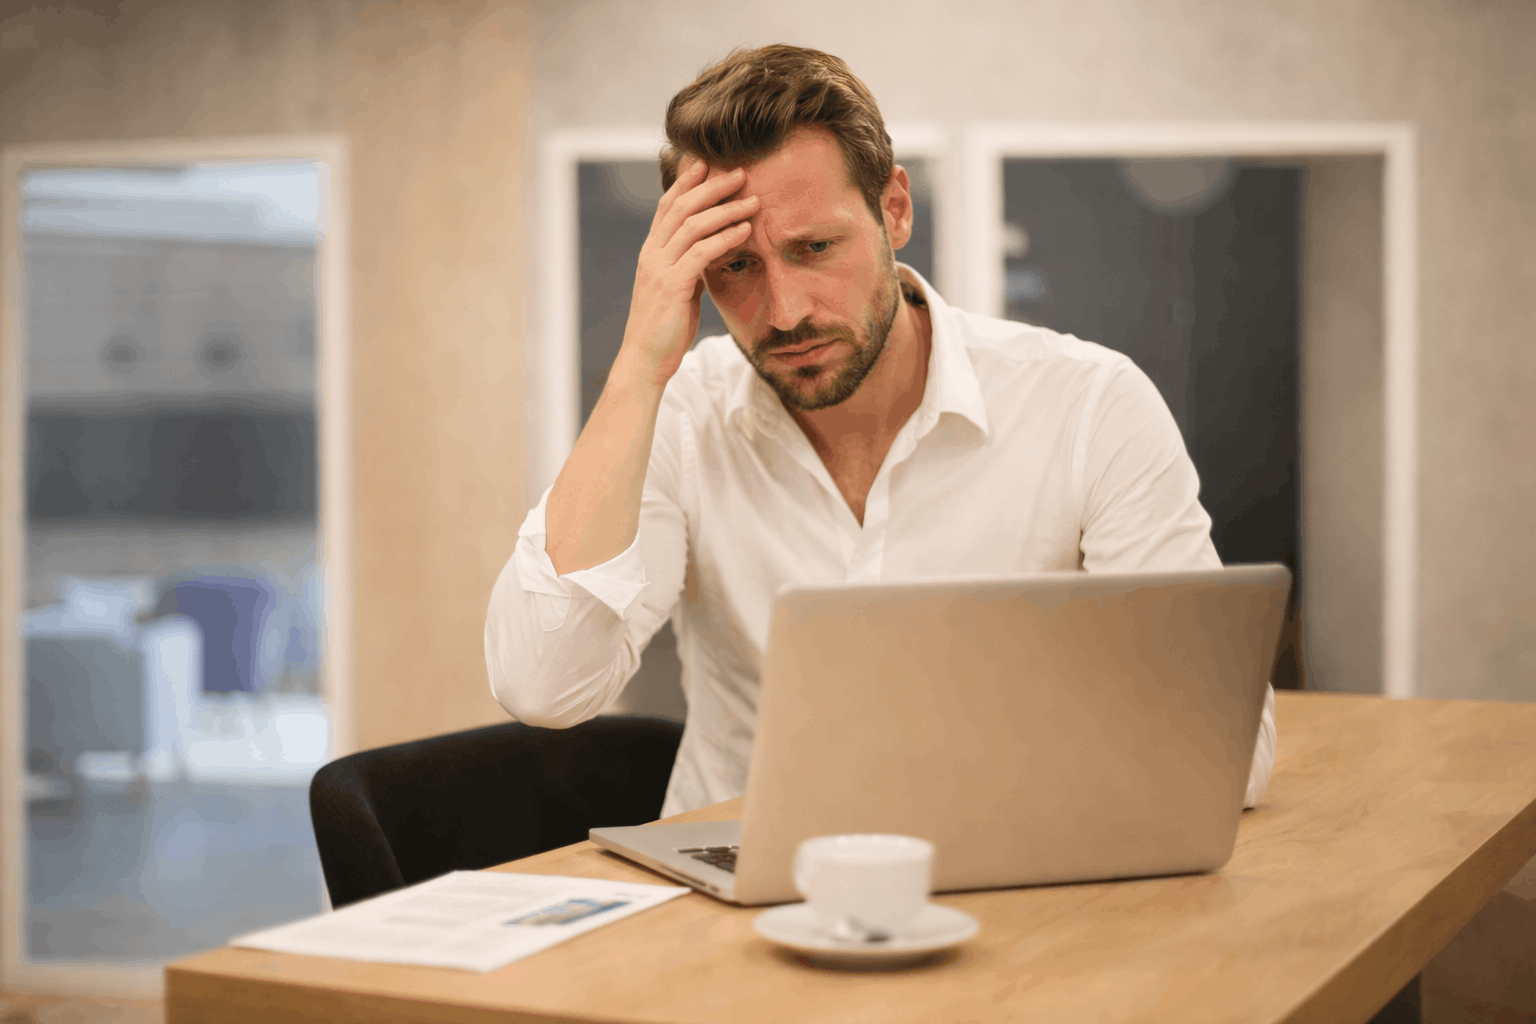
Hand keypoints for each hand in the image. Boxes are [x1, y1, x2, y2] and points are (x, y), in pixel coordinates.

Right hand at [615, 161, 757, 386]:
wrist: (645, 360)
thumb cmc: (665, 328)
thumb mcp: (678, 289)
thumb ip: (690, 266)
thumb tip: (711, 251)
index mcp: (651, 251)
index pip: (668, 205)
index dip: (688, 180)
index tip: (710, 161)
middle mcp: (652, 254)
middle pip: (682, 206)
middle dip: (712, 185)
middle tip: (741, 171)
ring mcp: (659, 268)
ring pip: (693, 225)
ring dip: (726, 209)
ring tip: (753, 199)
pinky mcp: (672, 285)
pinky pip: (701, 253)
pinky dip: (725, 238)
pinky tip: (745, 230)